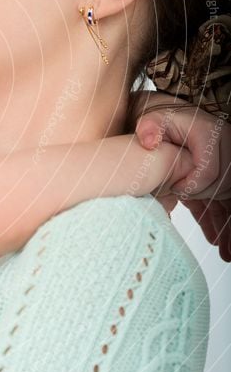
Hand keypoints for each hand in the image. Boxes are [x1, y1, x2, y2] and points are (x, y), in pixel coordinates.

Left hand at [135, 104, 230, 259]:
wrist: (159, 117)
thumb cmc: (154, 118)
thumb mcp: (149, 118)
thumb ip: (149, 127)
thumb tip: (148, 139)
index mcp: (210, 134)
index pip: (208, 171)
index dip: (191, 185)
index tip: (174, 191)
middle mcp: (225, 147)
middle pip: (223, 186)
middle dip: (210, 205)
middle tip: (193, 215)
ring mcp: (225, 163)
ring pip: (227, 198)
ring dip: (226, 226)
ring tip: (226, 254)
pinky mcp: (217, 176)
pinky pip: (223, 202)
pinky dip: (221, 222)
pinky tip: (222, 246)